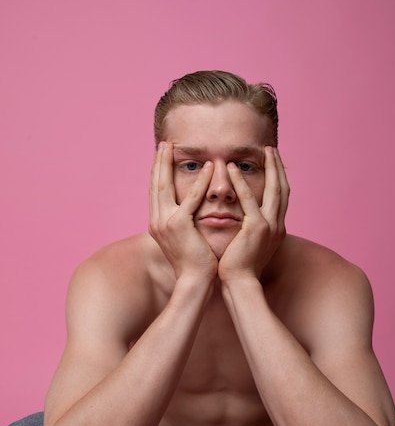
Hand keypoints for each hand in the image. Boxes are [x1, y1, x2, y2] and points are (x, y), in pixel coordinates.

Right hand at [149, 142, 217, 280]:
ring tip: (174, 147)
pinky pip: (190, 198)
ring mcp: (165, 223)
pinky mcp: (179, 225)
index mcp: (157, 224)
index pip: (156, 192)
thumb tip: (189, 213)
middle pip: (154, 184)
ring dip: (168, 164)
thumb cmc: (195, 264)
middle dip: (158, 162)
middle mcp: (157, 221)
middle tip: (163, 143)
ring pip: (164, 186)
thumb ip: (184, 223)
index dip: (157, 172)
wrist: (195, 282)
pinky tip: (208, 168)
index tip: (161, 156)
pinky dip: (199, 182)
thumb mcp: (185, 240)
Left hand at [218, 147, 288, 282]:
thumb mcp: (251, 246)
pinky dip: (242, 184)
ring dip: (269, 167)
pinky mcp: (257, 229)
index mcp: (277, 229)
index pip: (281, 197)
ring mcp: (270, 226)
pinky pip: (249, 200)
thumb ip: (252, 232)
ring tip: (263, 151)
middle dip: (278, 167)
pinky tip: (234, 169)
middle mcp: (278, 225)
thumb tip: (247, 224)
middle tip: (272, 148)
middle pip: (283, 188)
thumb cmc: (240, 268)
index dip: (279, 178)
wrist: (240, 284)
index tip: (274, 162)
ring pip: (273, 189)